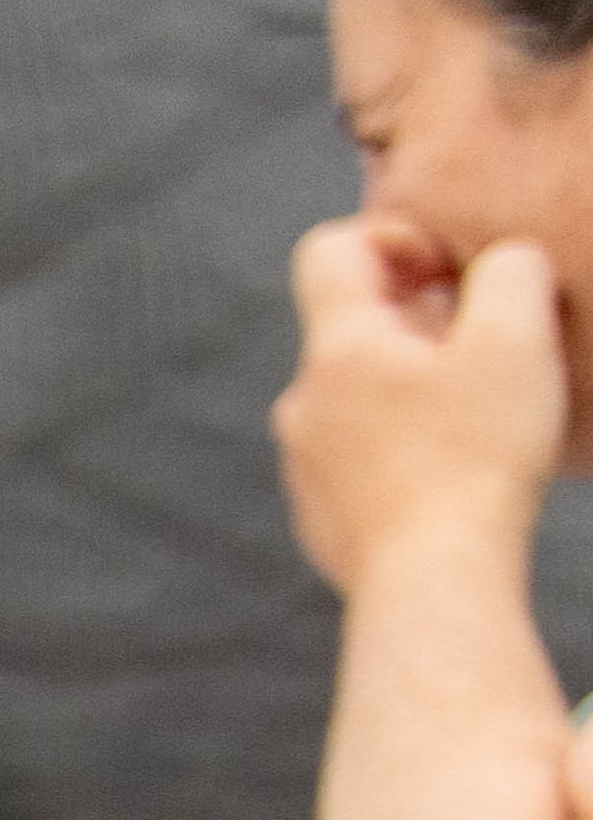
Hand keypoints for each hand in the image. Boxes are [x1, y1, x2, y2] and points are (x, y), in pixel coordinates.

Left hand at [281, 209, 571, 593]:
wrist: (433, 581)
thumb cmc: (477, 457)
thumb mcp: (516, 341)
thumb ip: (511, 272)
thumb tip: (503, 260)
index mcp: (337, 348)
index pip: (329, 250)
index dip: (394, 237)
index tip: (449, 273)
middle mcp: (302, 401)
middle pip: (350, 327)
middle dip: (419, 318)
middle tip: (484, 346)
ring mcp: (304, 462)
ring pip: (356, 396)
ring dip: (412, 386)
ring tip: (476, 413)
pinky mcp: (321, 515)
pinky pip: (359, 456)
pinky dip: (402, 445)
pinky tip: (454, 471)